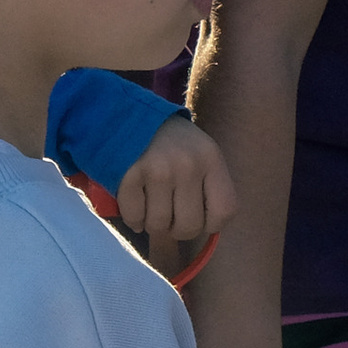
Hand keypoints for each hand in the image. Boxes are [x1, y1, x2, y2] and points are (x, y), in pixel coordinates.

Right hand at [114, 116, 238, 247]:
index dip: (210, 224)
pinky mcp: (128, 175)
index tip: (197, 217)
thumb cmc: (166, 140)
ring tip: (149, 208)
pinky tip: (133, 206)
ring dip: (152, 224)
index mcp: (210, 158)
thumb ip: (205, 187)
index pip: (224, 212)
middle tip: (168, 217)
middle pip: (189, 226)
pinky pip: (133, 217)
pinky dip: (132, 219)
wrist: (123, 113)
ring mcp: (157, 170)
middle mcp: (187, 164)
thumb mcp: (197, 152)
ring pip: (159, 225)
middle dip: (176, 229)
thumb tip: (202, 234)